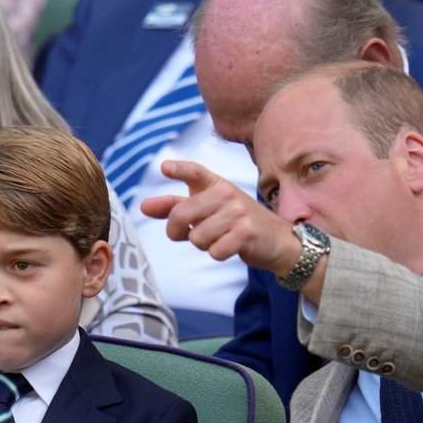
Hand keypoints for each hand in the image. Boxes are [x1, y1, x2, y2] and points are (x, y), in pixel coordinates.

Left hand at [140, 161, 301, 275]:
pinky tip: (231, 247)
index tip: (164, 168)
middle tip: (188, 235)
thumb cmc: (237, 223)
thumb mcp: (208, 210)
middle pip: (181, 215)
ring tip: (220, 238)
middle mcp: (227, 193)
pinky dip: (219, 254)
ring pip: (197, 238)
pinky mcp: (246, 233)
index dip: (179, 169)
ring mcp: (238, 212)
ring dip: (204, 245)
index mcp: (216, 184)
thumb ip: (175, 207)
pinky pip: (214, 251)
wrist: (278, 240)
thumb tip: (143, 207)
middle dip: (178, 232)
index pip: (195, 172)